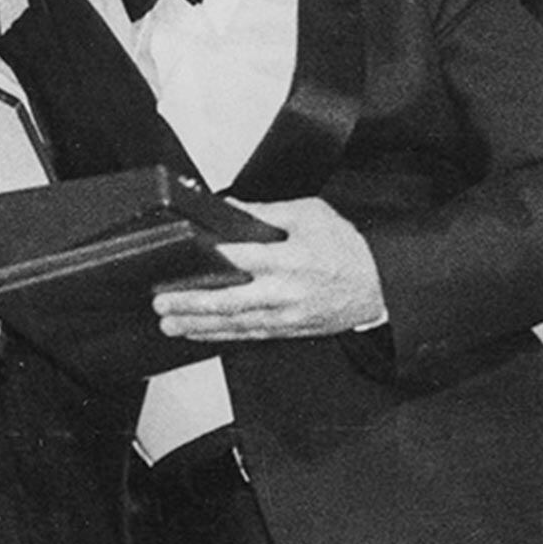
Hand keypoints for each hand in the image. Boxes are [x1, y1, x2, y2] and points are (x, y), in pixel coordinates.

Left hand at [154, 197, 385, 341]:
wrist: (379, 286)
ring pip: (235, 324)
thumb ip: (267, 211)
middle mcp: (284, 291)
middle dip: (192, 304)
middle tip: (163, 303)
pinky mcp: (288, 331)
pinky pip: (249, 335)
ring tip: (170, 324)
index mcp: (289, 258)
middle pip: (229, 301)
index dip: (210, 259)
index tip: (182, 259)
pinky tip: (201, 334)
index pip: (241, 258)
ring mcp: (286, 316)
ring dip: (199, 326)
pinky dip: (222, 336)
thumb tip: (232, 206)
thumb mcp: (310, 214)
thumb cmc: (347, 248)